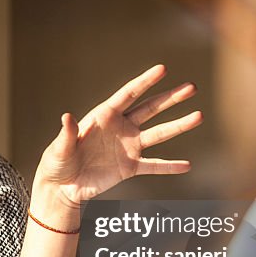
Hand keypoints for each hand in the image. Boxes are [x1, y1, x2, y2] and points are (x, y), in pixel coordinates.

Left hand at [36, 65, 201, 207]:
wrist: (61, 187)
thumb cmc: (57, 162)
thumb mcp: (59, 148)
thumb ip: (67, 133)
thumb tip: (67, 116)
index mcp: (103, 116)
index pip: (128, 95)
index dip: (144, 81)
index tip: (162, 69)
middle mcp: (120, 128)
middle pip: (150, 109)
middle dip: (170, 98)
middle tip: (192, 87)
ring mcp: (128, 147)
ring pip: (158, 134)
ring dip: (178, 125)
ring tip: (199, 116)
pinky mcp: (130, 168)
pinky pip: (153, 165)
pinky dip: (169, 166)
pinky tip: (186, 165)